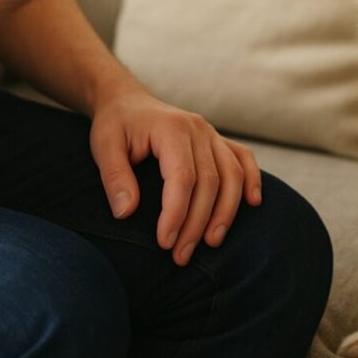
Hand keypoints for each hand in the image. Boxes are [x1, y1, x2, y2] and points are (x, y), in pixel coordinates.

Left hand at [89, 85, 261, 265]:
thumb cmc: (115, 125)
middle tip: (181, 256)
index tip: (165, 242)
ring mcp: (212, 133)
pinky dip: (251, 180)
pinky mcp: (217, 139)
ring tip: (212, 242)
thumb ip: (115, 177)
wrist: (127, 101)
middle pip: (210, 181)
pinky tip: (253, 203)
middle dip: (198, 223)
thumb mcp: (104, 146)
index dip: (177, 212)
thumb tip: (126, 213)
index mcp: (171, 128)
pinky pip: (243, 158)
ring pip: (232, 174)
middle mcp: (197, 128)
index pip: (183, 176)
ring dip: (226, 212)